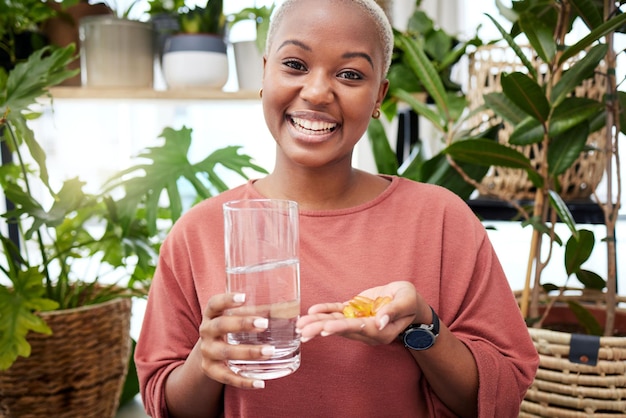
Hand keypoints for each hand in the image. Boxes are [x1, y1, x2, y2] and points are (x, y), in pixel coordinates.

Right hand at [198, 293, 274, 388]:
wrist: (210, 352)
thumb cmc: (230, 328)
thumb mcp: (235, 317)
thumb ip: (255, 312)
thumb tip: (289, 308)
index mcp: (212, 314)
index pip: (215, 303)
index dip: (227, 300)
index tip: (244, 297)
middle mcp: (206, 331)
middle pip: (220, 326)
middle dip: (242, 324)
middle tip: (264, 324)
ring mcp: (207, 351)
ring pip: (225, 352)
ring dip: (248, 352)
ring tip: (270, 351)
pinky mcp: (211, 370)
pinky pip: (227, 377)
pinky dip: (244, 381)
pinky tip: (260, 383)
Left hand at [296, 281, 430, 344]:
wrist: (408, 300)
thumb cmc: (410, 301)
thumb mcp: (406, 302)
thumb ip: (393, 311)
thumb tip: (379, 321)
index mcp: (381, 332)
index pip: (358, 329)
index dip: (342, 327)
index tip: (326, 328)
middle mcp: (366, 330)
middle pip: (341, 329)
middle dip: (321, 329)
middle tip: (303, 331)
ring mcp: (358, 321)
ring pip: (335, 322)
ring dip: (317, 323)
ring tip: (299, 325)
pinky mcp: (354, 311)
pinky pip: (337, 311)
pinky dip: (324, 311)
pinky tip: (311, 311)